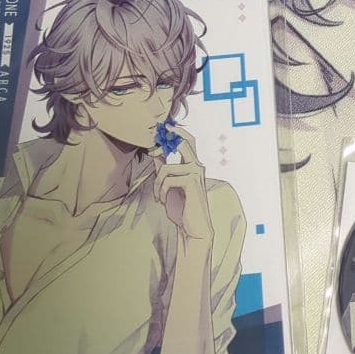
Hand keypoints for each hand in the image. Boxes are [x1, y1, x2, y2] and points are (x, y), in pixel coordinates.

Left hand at [151, 127, 213, 244]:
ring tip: (158, 196)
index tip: (164, 126)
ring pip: (166, 168)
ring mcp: (196, 173)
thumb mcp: (170, 185)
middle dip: (170, 138)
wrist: (194, 227)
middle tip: (156, 138)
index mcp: (194, 165)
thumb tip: (156, 153)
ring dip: (157, 184)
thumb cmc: (183, 208)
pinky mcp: (191, 182)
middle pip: (184, 142)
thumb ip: (165, 169)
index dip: (178, 132)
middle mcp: (197, 166)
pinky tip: (163, 201)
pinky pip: (167, 180)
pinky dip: (160, 192)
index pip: (189, 141)